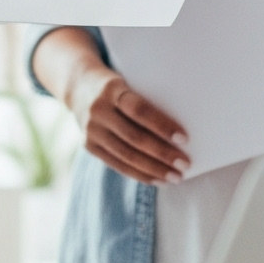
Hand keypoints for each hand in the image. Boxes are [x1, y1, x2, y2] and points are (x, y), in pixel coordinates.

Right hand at [63, 62, 187, 185]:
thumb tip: (181, 130)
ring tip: (175, 176)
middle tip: (185, 164)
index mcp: (112, 89)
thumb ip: (149, 99)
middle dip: (162, 153)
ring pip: (126, 155)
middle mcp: (98, 110)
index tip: (184, 138)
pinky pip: (117, 164)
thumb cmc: (119, 85)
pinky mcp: (89, 145)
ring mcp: (91, 130)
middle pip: (134, 137)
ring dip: (154, 169)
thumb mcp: (129, 82)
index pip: (139, 110)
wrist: (78, 86)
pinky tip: (157, 180)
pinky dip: (139, 174)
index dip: (162, 125)